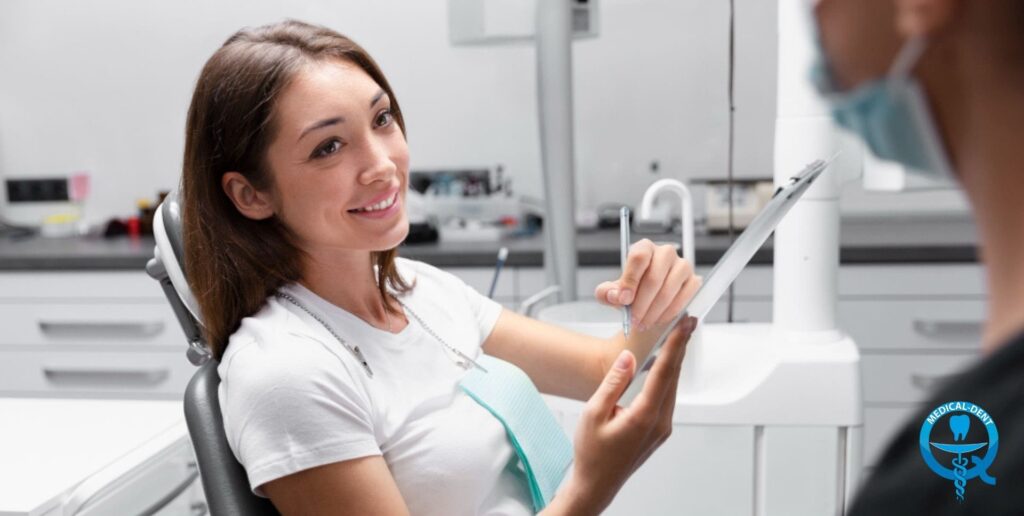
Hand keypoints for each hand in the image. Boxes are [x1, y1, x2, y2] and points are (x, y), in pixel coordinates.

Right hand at [552, 316, 696, 514]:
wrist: (596, 484)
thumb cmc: (591, 453)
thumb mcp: (593, 413)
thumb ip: (613, 383)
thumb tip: (629, 358)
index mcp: (644, 416)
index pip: (664, 372)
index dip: (675, 345)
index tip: (685, 324)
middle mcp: (660, 422)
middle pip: (674, 377)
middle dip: (680, 347)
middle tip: (687, 321)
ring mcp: (662, 428)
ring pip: (672, 387)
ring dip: (675, 362)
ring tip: (678, 337)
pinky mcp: (659, 430)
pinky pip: (667, 398)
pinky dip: (667, 378)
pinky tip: (664, 366)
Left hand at [595, 239, 701, 331]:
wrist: (649, 301)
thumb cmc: (632, 291)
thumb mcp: (613, 292)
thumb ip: (606, 292)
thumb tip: (614, 295)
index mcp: (644, 248)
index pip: (639, 257)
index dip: (630, 280)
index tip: (623, 300)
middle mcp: (665, 252)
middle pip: (654, 277)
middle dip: (641, 303)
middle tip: (633, 319)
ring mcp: (682, 266)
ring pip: (668, 290)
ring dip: (654, 311)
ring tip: (642, 323)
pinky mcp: (693, 281)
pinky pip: (683, 299)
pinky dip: (668, 313)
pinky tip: (657, 320)